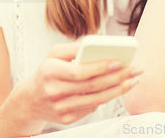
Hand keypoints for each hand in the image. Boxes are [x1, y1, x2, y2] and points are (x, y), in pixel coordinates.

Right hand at [21, 42, 142, 125]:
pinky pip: (92, 108)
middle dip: (118, 77)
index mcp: (50, 71)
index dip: (100, 67)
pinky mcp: (67, 119)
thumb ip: (74, 48)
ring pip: (96, 99)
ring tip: (133, 80)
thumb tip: (96, 45)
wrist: (30, 99)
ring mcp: (61, 108)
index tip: (119, 61)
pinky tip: (117, 89)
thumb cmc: (47, 71)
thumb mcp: (54, 54)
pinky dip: (106, 98)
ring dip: (118, 90)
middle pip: (92, 86)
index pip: (80, 71)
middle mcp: (55, 91)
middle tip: (135, 70)